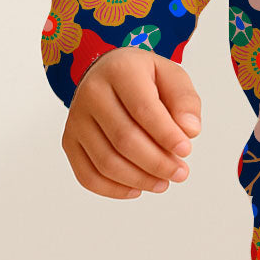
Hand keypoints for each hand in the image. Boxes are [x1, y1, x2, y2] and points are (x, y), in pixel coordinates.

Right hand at [61, 49, 201, 199]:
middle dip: (157, 162)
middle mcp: (92, 92)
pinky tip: (137, 189)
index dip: (166, 135)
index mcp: (120, 70)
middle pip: (124, 139)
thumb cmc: (145, 78)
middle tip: (180, 173)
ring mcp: (76, 118)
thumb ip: (185, 101)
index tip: (186, 150)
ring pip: (106, 162)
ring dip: (139, 179)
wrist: (109, 74)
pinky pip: (87, 175)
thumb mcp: (172, 76)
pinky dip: (113, 189)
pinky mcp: (69, 141)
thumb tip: (189, 131)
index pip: (143, 109)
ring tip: (163, 183)